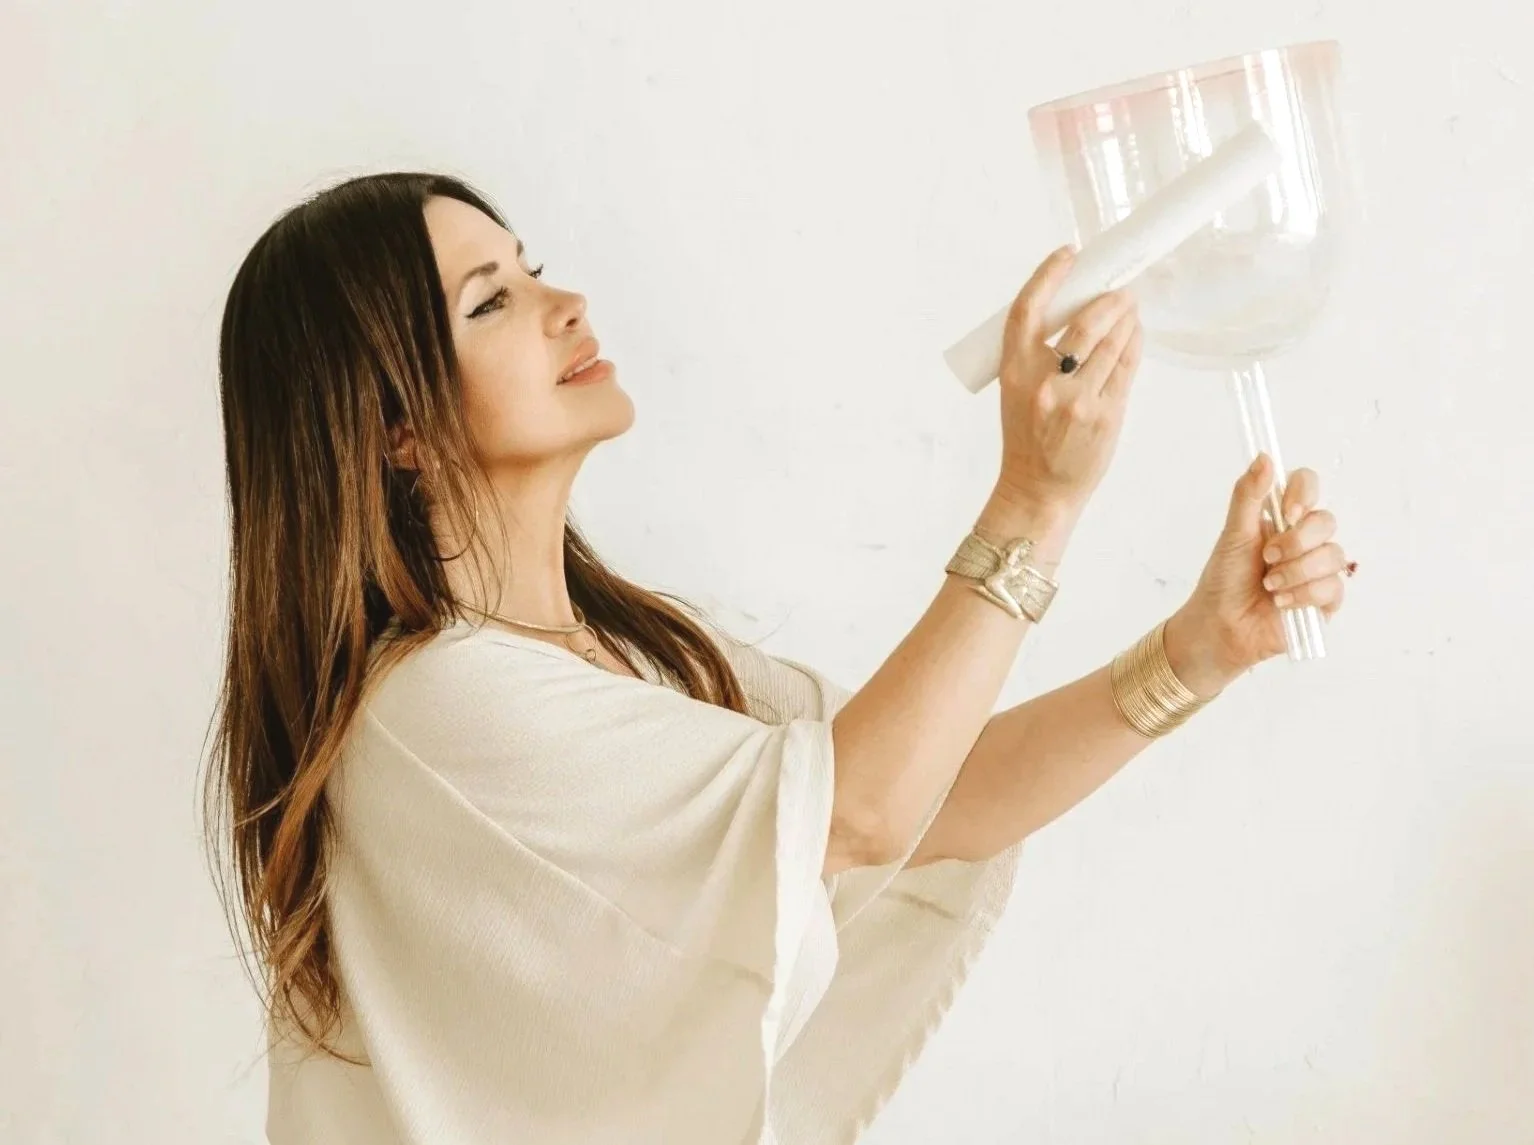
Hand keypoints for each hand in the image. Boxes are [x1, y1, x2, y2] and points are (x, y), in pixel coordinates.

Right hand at [993, 246, 1143, 518]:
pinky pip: (1127, 367)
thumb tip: (1078, 309)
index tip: (1068, 254)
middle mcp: (1045, 384)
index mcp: (1014, 372)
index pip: (1027, 310)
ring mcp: (1077, 401)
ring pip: (1112, 343)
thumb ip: (1039, 356)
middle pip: (1085, 323)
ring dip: (1127, 318)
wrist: (1037, 490)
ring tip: (1130, 307)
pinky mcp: (1105, 416)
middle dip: (1110, 297)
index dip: (1048, 275)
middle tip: (1121, 288)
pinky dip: (1134, 344)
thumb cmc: (1028, 438)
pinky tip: (1134, 333)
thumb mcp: (1018, 392)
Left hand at [1164, 454, 1352, 696]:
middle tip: (1268, 557)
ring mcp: (1317, 570)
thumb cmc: (1223, 581)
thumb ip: (1248, 496)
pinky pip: (1333, 587)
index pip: (1307, 487)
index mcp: (1282, 519)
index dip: (1303, 494)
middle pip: (1326, 522)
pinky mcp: (1324, 600)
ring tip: (1270, 586)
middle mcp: (1304, 541)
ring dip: (1296, 571)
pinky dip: (1304, 594)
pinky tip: (1281, 603)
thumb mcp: (1233, 534)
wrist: (1220, 626)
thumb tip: (1264, 456)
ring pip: (1333, 556)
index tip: (1287, 511)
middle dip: (1297, 541)